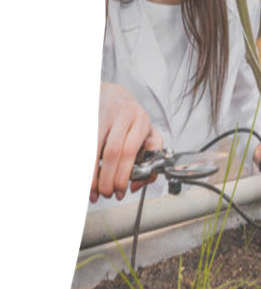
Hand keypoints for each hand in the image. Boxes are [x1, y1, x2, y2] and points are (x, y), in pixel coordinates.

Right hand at [92, 82, 162, 202]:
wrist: (111, 93)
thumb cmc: (130, 119)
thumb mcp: (147, 133)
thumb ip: (150, 157)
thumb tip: (136, 185)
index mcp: (141, 120)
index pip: (130, 152)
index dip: (123, 175)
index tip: (120, 191)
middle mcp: (123, 115)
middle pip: (112, 152)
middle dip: (107, 179)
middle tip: (104, 194)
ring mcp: (103, 114)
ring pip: (93, 149)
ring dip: (90, 175)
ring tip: (91, 191)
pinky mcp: (87, 116)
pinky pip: (83, 144)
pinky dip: (82, 164)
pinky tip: (82, 177)